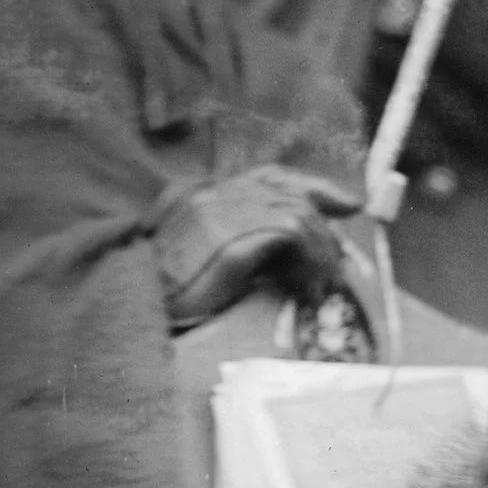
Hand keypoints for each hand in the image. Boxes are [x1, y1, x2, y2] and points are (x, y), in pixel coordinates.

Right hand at [155, 165, 356, 327]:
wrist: (138, 311)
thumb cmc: (170, 296)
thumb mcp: (208, 258)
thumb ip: (243, 238)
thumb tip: (300, 244)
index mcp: (202, 193)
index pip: (271, 176)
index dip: (316, 187)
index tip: (350, 204)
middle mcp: (212, 194)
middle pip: (290, 192)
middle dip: (325, 226)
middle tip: (340, 261)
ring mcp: (220, 211)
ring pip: (298, 213)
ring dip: (321, 251)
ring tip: (325, 283)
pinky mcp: (231, 237)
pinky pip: (293, 235)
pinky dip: (310, 260)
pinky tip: (310, 287)